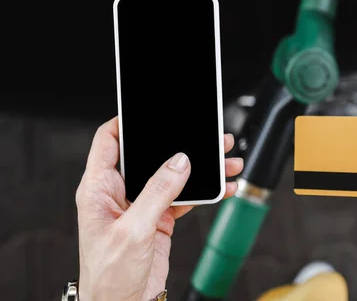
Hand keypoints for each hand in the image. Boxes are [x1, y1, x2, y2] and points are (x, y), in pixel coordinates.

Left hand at [75, 117, 243, 300]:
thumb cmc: (109, 276)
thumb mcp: (132, 230)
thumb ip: (157, 193)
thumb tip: (179, 162)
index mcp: (99, 189)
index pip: (109, 141)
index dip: (126, 122)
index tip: (150, 112)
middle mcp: (120, 193)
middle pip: (151, 155)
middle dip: (180, 144)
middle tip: (207, 137)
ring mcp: (142, 205)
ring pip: (174, 175)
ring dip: (200, 168)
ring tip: (226, 160)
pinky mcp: (160, 218)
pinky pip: (185, 197)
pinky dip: (205, 192)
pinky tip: (223, 187)